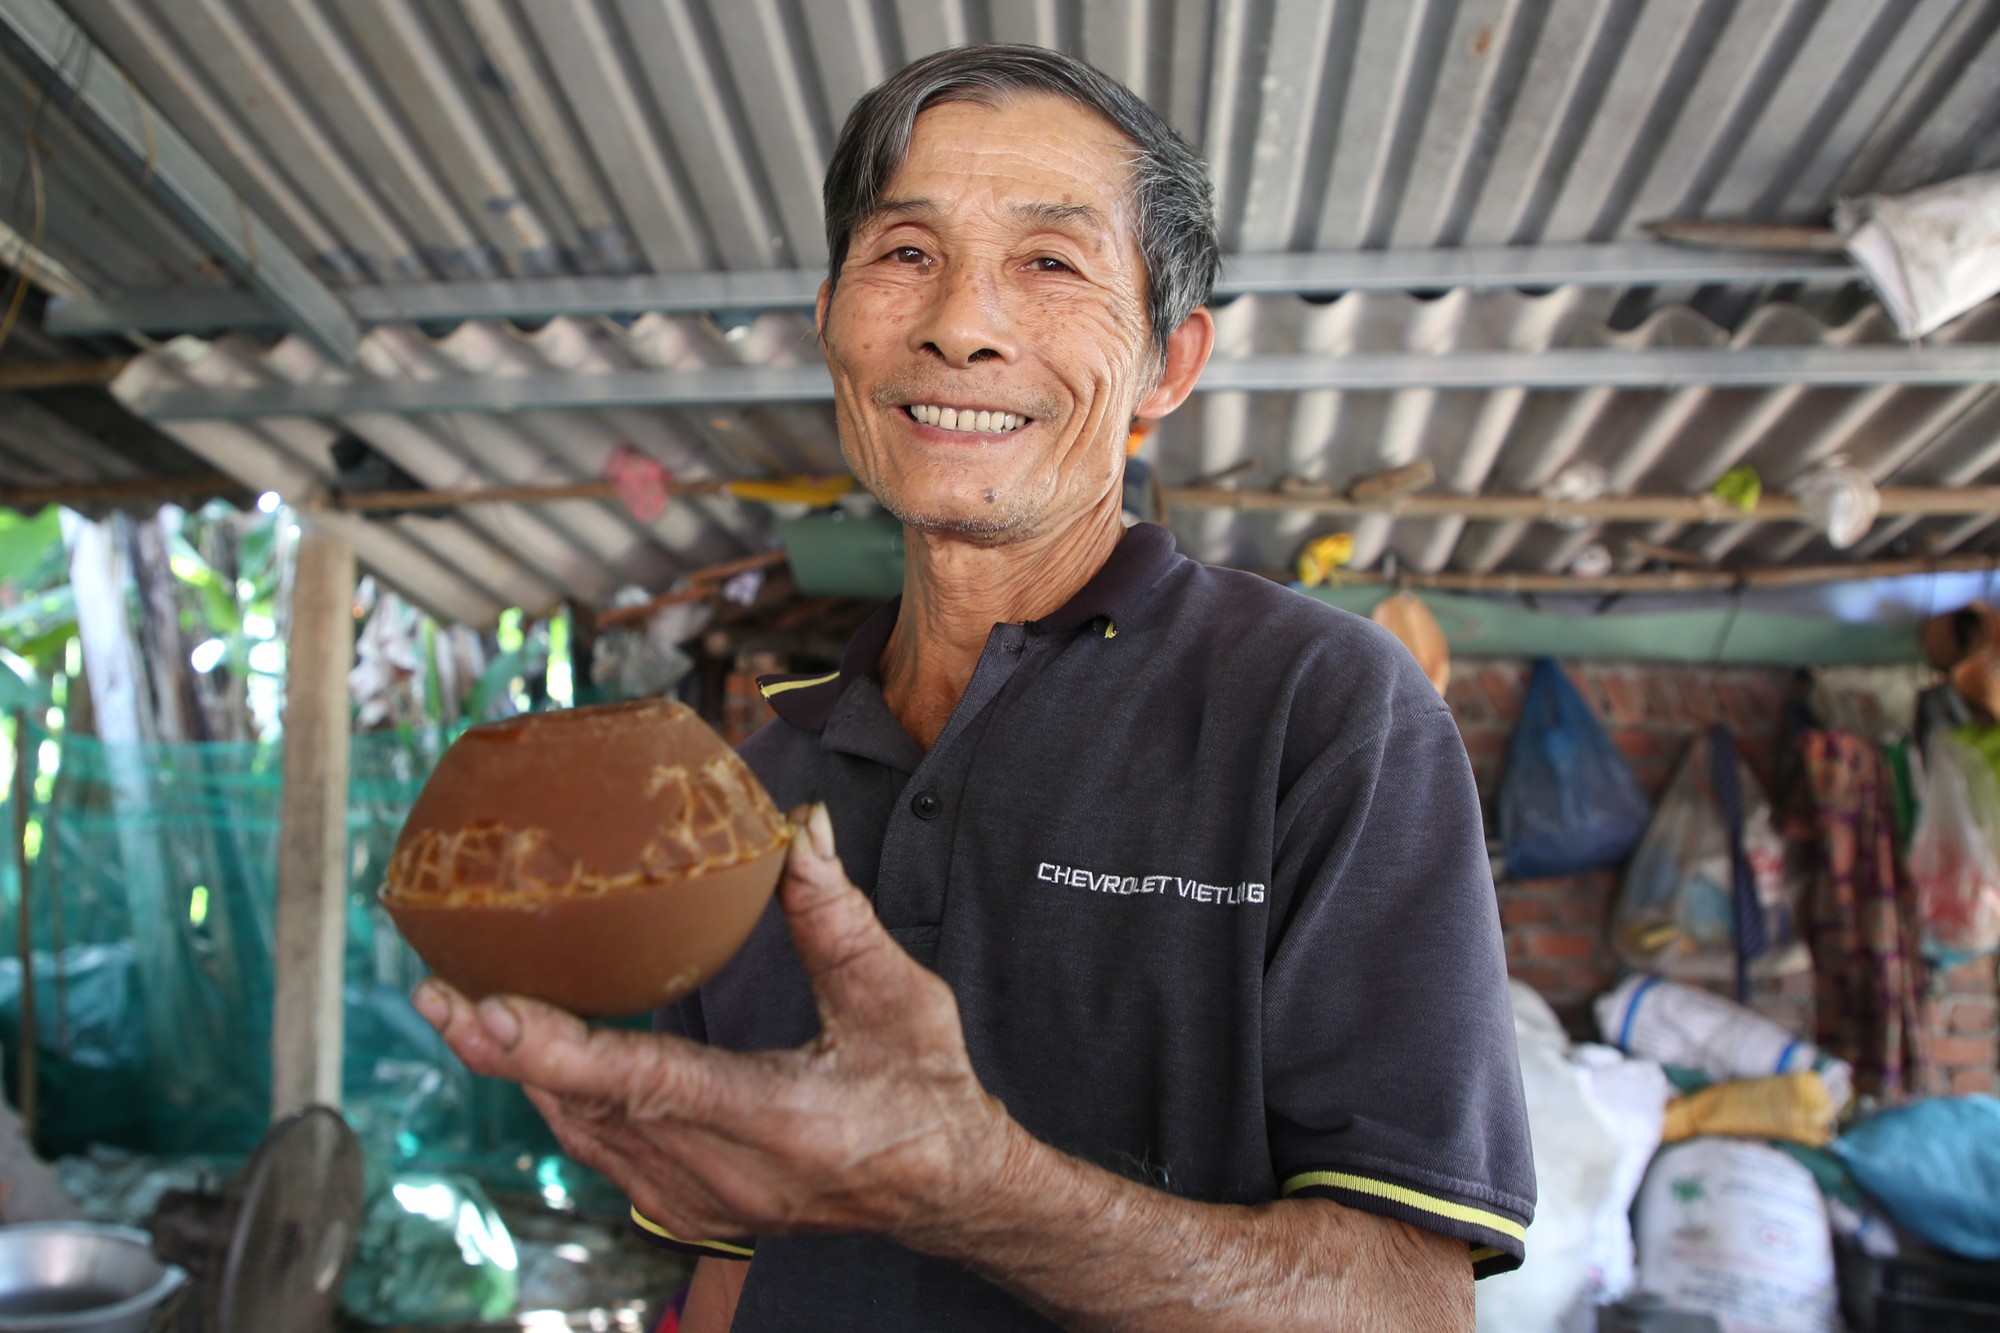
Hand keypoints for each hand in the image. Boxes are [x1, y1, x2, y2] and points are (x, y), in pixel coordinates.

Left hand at [413, 803, 1017, 1245]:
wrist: (950, 1189)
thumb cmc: (928, 1091)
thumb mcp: (897, 998)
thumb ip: (838, 917)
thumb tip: (798, 829)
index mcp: (779, 1122)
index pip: (647, 1086)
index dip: (558, 1049)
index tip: (486, 1011)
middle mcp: (727, 1176)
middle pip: (589, 1111)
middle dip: (506, 1051)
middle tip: (436, 992)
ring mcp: (705, 1200)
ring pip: (585, 1135)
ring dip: (522, 1073)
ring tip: (462, 1010)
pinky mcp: (693, 1204)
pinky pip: (605, 1151)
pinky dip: (562, 1100)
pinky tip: (532, 1055)